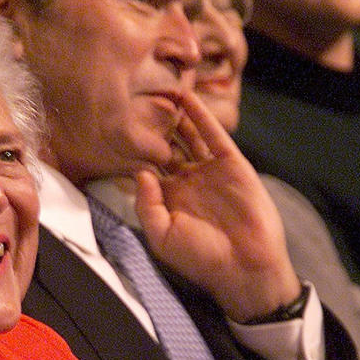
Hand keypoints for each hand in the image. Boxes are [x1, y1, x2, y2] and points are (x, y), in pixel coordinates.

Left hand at [134, 89, 300, 321]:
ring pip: (189, 137)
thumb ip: (146, 205)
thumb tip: (139, 172)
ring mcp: (210, 171)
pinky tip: (188, 100)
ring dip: (176, 117)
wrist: (244, 266)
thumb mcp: (162, 236)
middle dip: (153, 128)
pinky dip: (201, 117)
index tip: (115, 131)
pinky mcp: (232, 165)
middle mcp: (187, 181)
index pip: (147, 167)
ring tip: (160, 93)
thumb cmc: (200, 258)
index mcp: (168, 199)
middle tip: (135, 102)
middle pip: (167, 147)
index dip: (133, 151)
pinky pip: (214, 136)